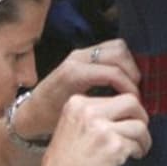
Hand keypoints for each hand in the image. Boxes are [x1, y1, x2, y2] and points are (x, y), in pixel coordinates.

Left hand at [14, 38, 140, 140]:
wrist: (31, 112)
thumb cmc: (50, 118)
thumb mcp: (74, 116)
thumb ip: (98, 107)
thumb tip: (126, 105)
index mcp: (74, 73)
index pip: (113, 72)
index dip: (129, 86)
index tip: (135, 100)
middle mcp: (78, 57)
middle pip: (118, 53)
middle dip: (132, 71)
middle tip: (135, 90)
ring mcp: (81, 53)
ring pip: (117, 46)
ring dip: (129, 63)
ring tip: (131, 83)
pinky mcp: (84, 53)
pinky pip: (111, 48)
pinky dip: (122, 60)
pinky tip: (123, 77)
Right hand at [28, 93, 150, 165]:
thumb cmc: (64, 161)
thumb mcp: (71, 124)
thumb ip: (93, 112)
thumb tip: (122, 107)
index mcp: (77, 104)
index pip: (115, 96)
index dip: (125, 108)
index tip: (128, 117)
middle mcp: (90, 113)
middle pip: (132, 102)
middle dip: (141, 115)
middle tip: (140, 126)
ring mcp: (103, 129)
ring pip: (139, 124)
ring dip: (143, 137)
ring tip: (140, 145)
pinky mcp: (114, 146)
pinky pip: (137, 143)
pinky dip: (139, 149)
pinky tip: (134, 154)